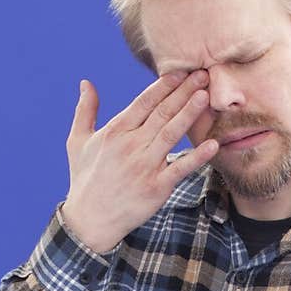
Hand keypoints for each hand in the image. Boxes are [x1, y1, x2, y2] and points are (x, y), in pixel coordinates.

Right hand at [61, 70, 219, 252]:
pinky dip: (197, 156)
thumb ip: (85, 110)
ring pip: (172, 133)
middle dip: (184, 91)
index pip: (145, 101)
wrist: (90, 219)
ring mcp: (145, 166)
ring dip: (190, 113)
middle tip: (203, 74)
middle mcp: (131, 145)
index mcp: (115, 131)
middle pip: (162, 112)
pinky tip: (212, 143)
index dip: (165, 85)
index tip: (181, 71)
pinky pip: (181, 168)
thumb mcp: (77, 141)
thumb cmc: (85, 179)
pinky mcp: (156, 187)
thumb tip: (86, 83)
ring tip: (206, 95)